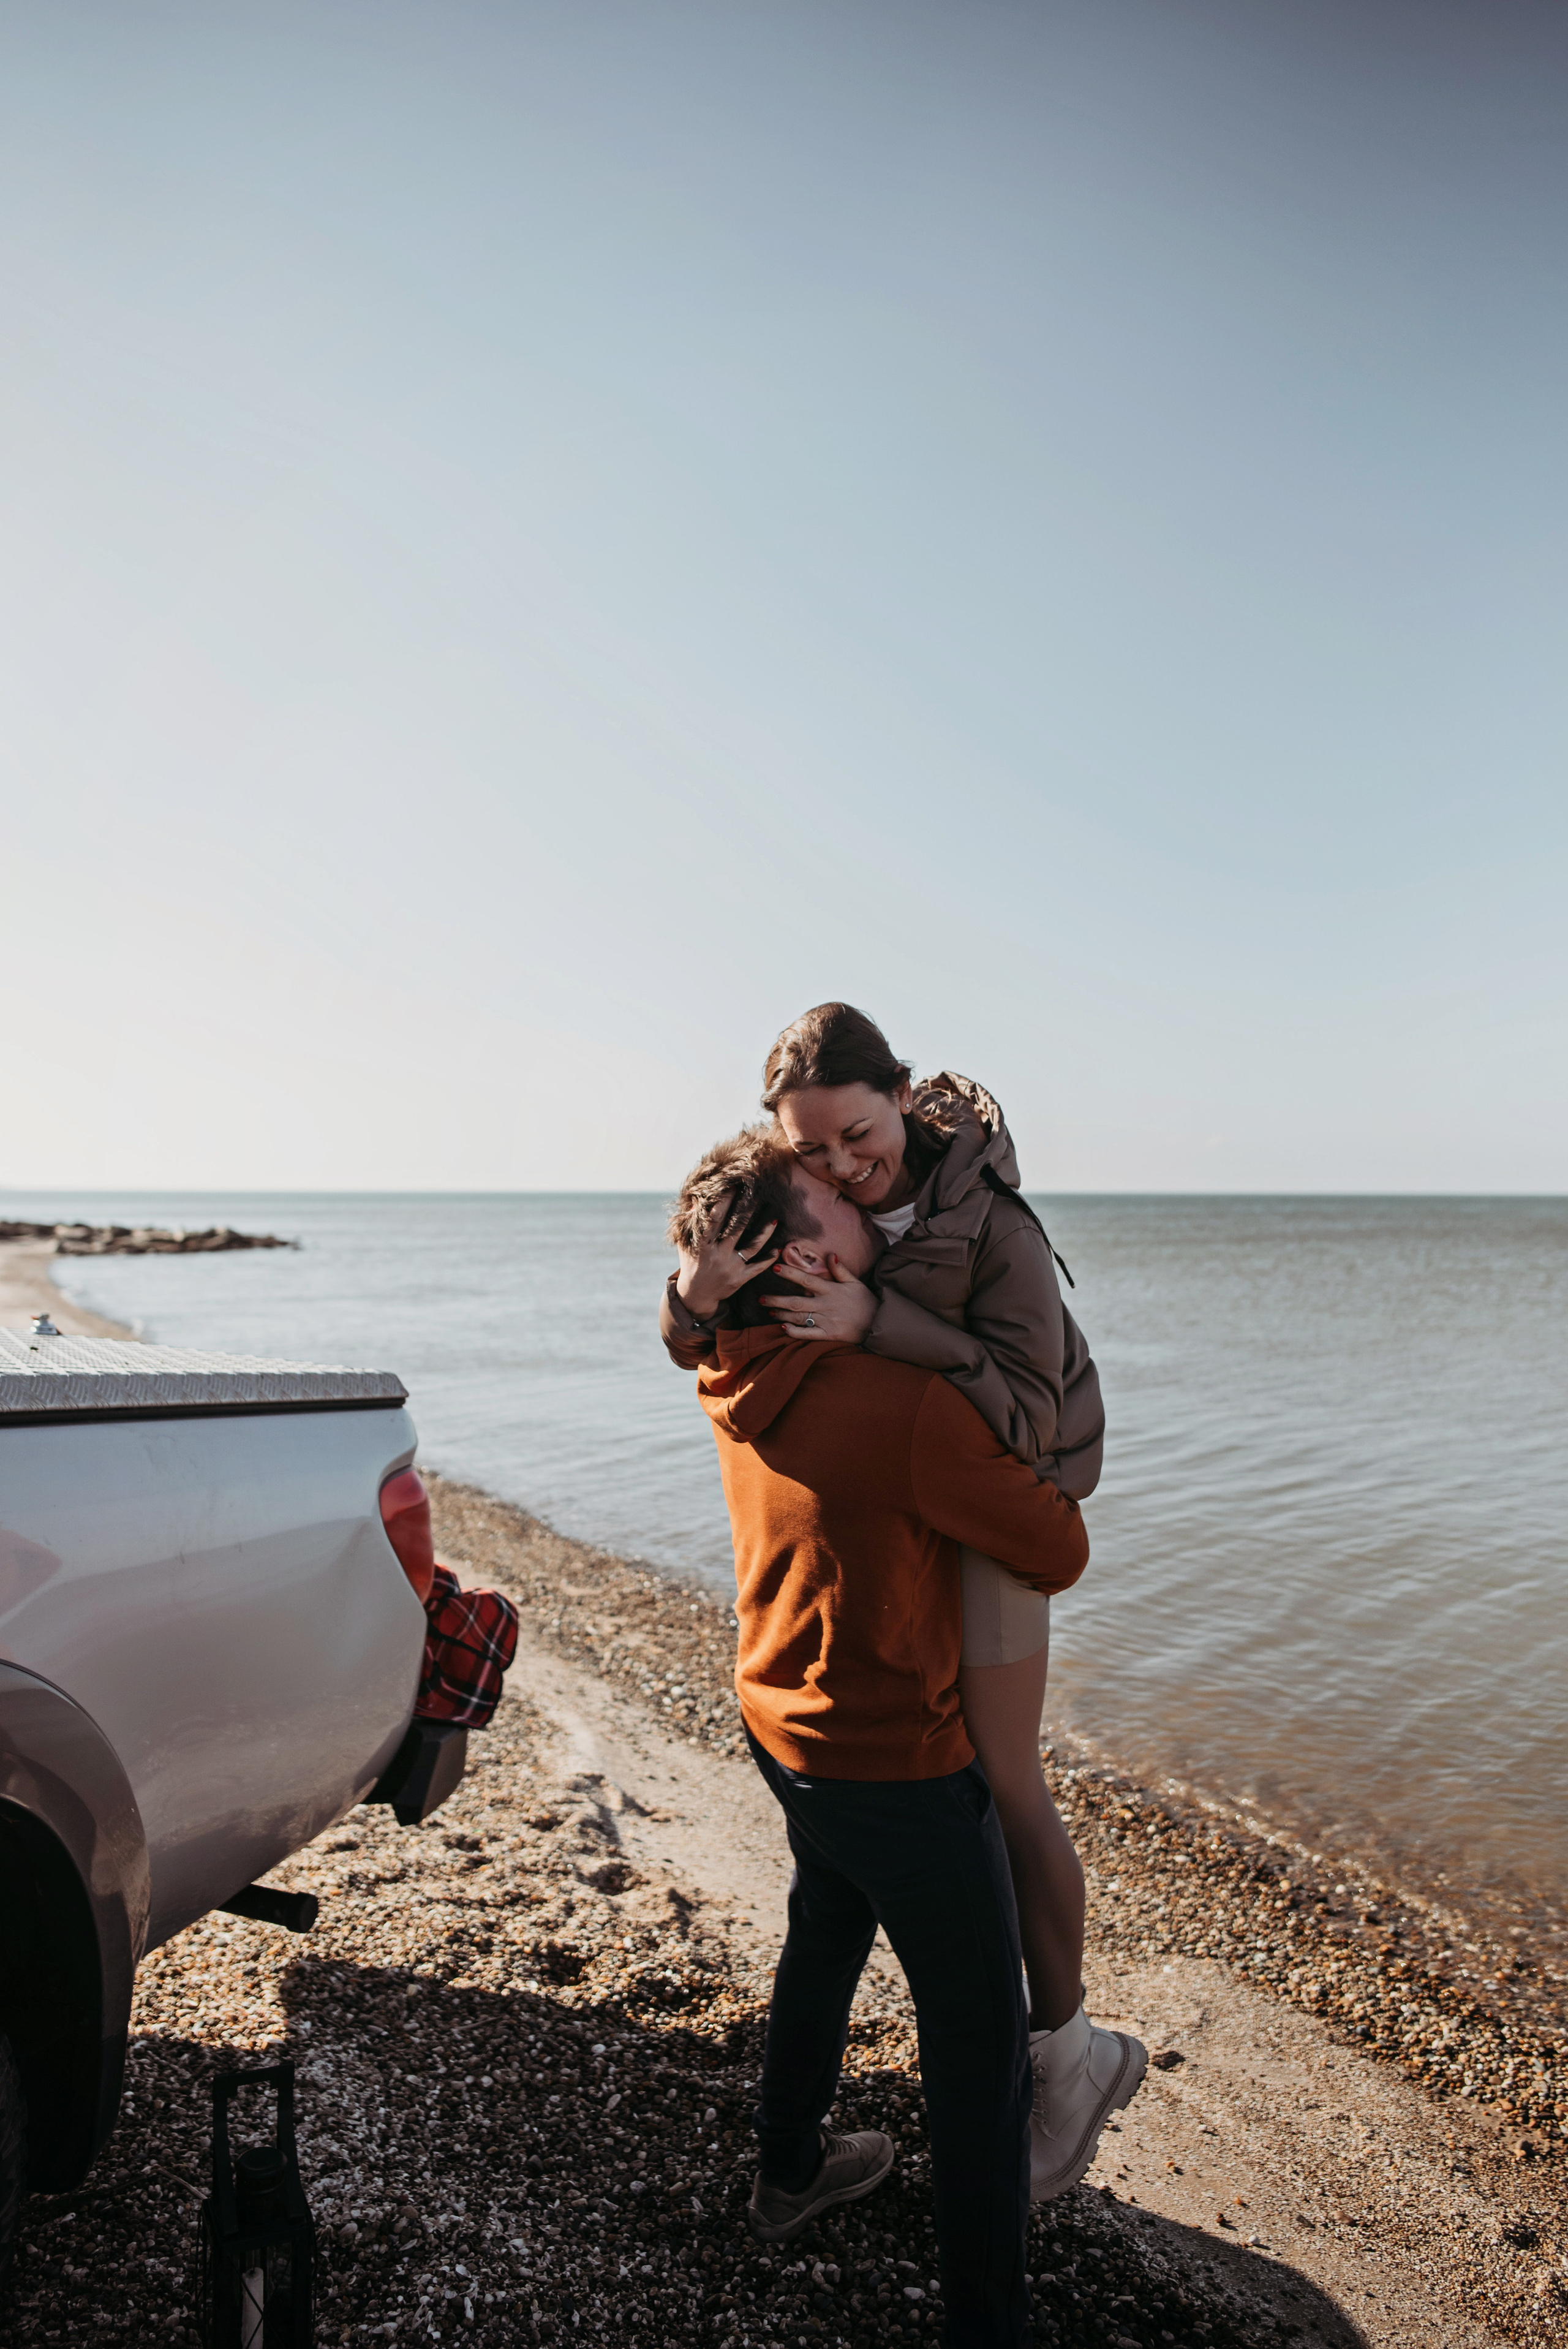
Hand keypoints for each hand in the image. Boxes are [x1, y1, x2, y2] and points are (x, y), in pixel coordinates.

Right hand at [675, 1194, 779, 1319]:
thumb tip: (696, 1198)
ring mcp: (730, 1268)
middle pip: (736, 1230)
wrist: (696, 1295)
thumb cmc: (691, 1262)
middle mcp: (717, 1256)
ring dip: (765, 1233)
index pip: (714, 1219)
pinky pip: (758, 1267)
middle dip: (747, 1211)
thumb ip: (690, 1222)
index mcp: (702, 1245)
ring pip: (752, 1248)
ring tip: (774, 1220)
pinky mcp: (740, 1279)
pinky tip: (778, 1249)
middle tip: (758, 1195)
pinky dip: (768, 1259)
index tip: (733, 1186)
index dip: (724, 1202)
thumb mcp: (685, 1242)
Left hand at [760, 1255, 876, 1343]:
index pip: (807, 1280)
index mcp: (832, 1290)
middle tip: (760, 1298)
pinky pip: (808, 1334)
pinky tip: (782, 1327)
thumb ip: (841, 1270)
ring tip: (769, 1310)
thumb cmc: (866, 1302)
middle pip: (796, 1301)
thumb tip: (830, 1255)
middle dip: (776, 1299)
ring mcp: (827, 1322)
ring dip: (782, 1314)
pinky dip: (794, 1331)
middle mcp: (827, 1306)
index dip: (790, 1273)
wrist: (879, 1324)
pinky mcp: (829, 1336)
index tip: (775, 1268)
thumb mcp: (856, 1283)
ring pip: (799, 1317)